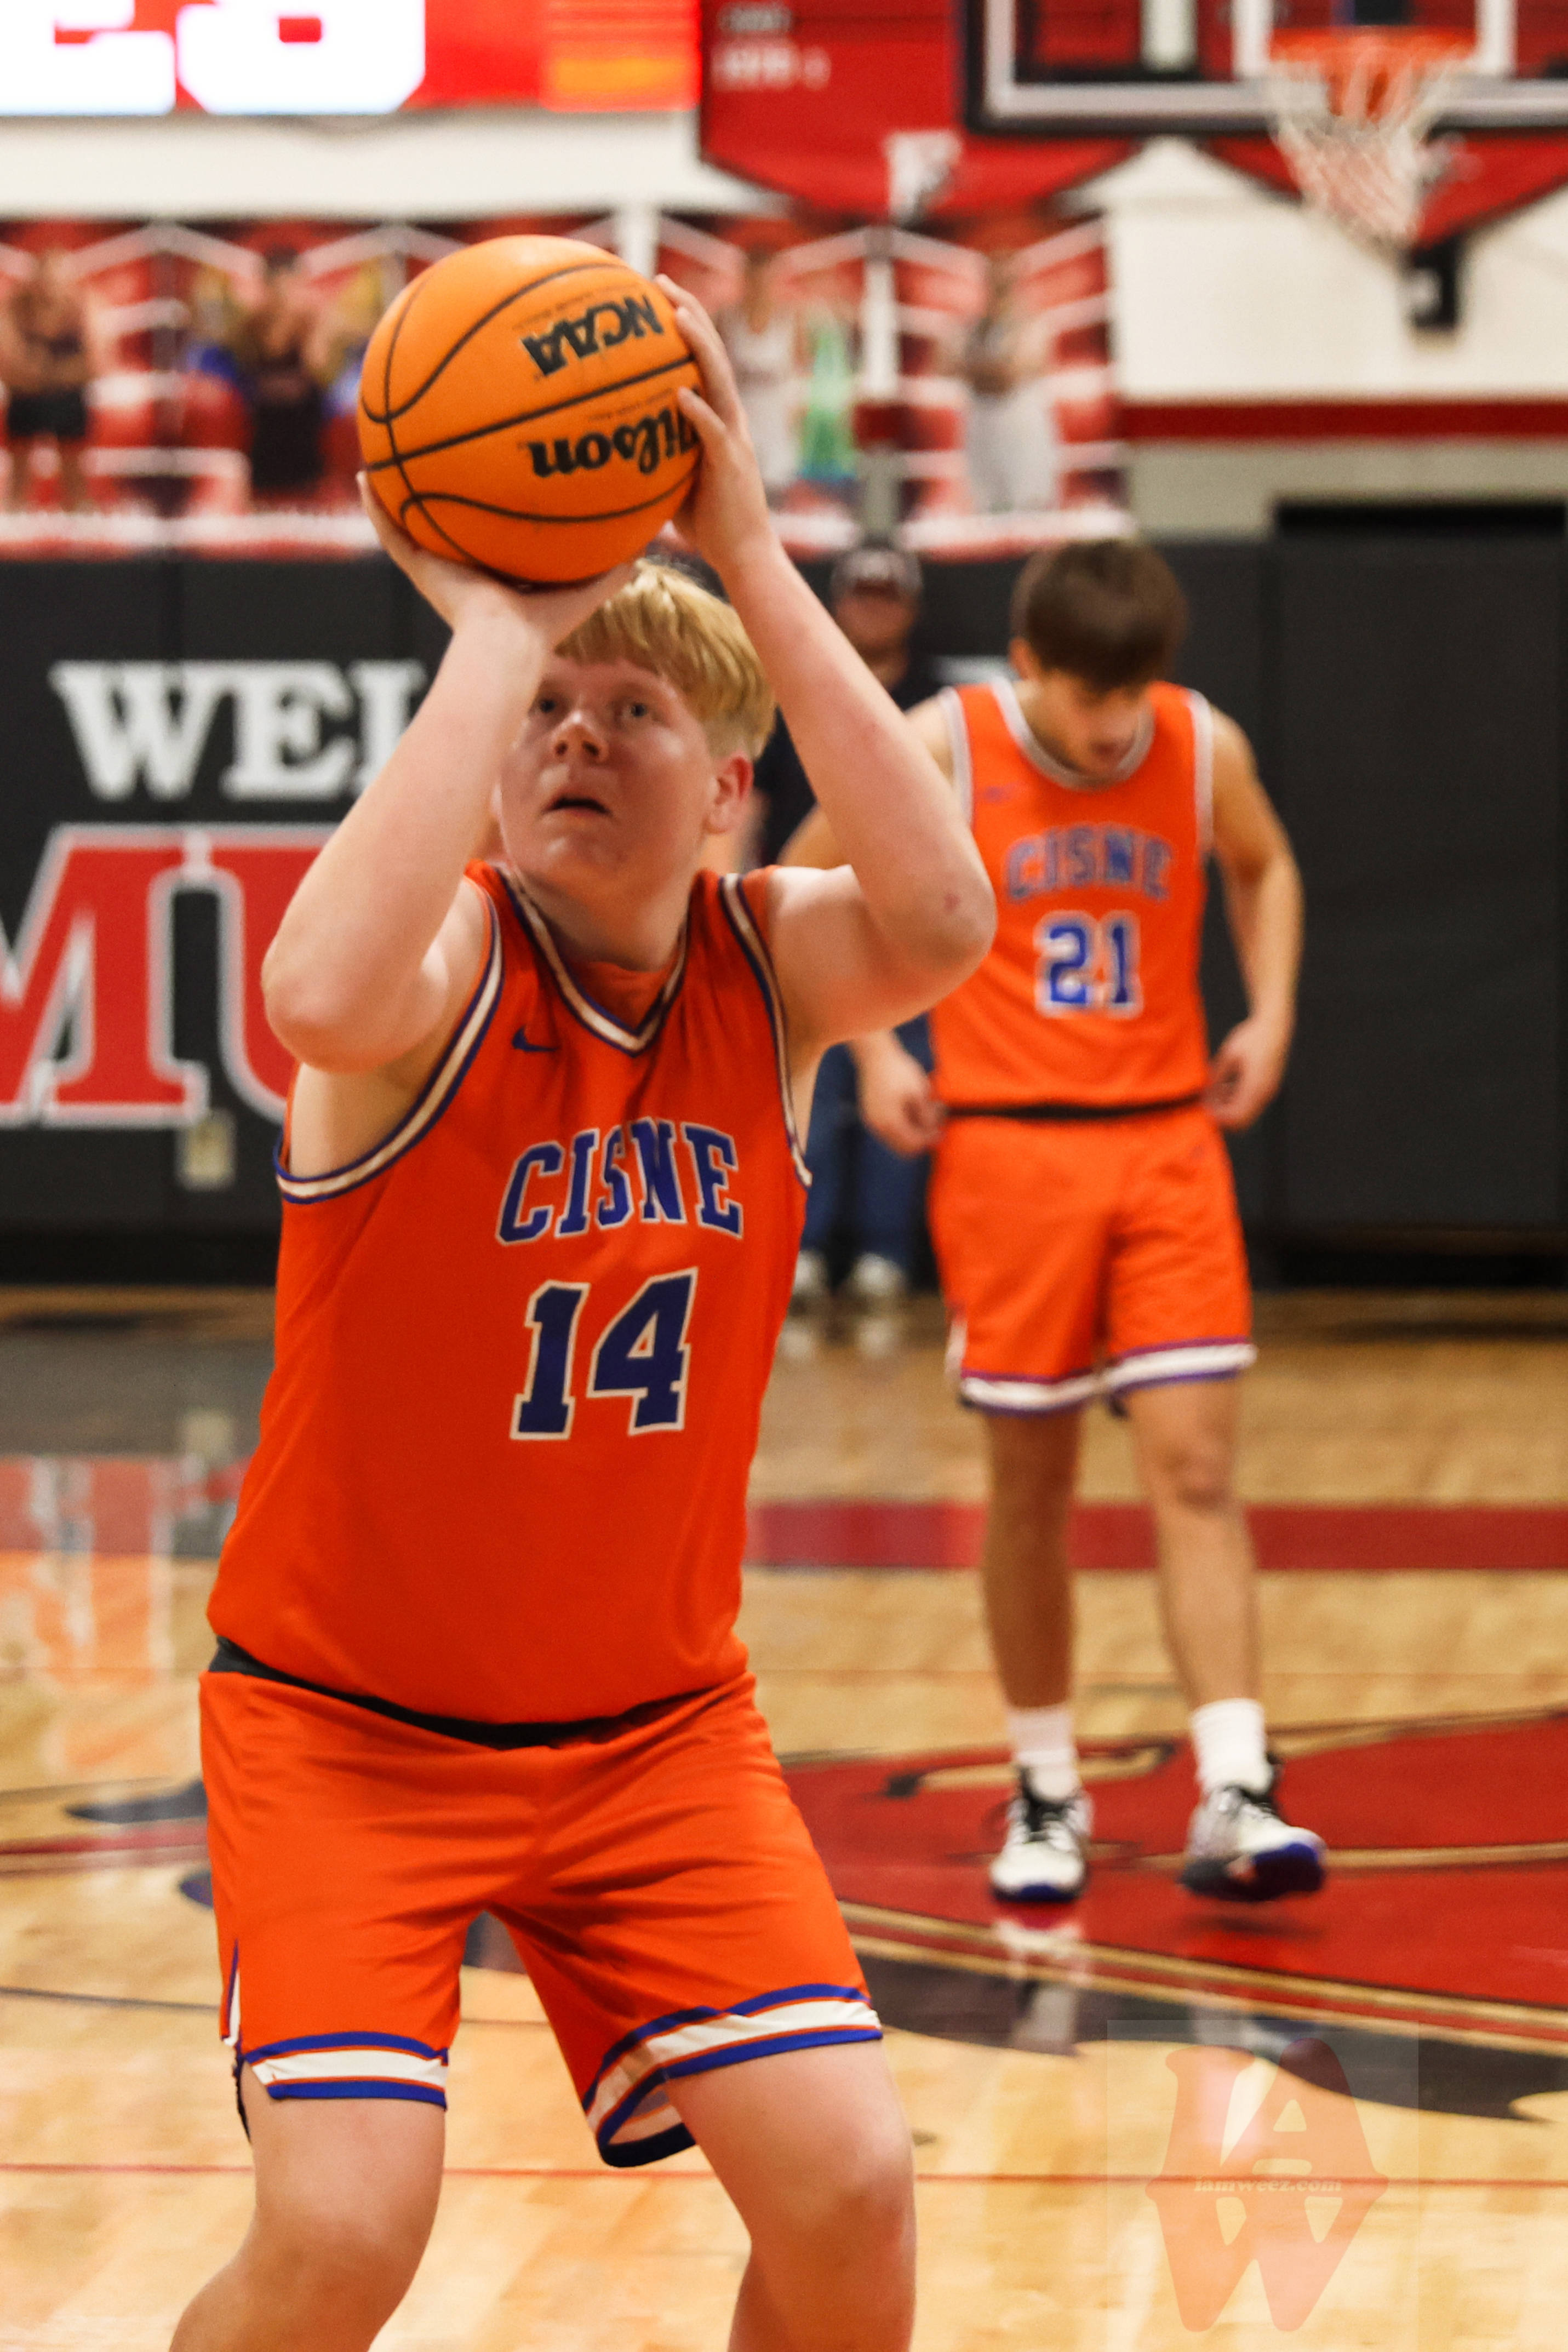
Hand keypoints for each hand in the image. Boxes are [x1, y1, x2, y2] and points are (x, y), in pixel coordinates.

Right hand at [357, 474, 631, 649]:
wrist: (507, 646)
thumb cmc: (545, 626)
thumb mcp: (585, 590)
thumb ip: (612, 571)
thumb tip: (645, 550)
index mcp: (496, 573)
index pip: (488, 534)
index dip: (485, 510)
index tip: (486, 478)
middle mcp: (462, 568)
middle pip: (445, 521)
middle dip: (438, 491)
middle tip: (431, 453)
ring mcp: (436, 567)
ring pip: (410, 522)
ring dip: (397, 490)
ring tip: (383, 450)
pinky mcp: (419, 568)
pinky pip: (391, 531)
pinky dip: (376, 506)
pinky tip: (364, 474)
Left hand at [656, 277, 774, 577]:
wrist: (743, 555)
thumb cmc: (707, 524)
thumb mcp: (673, 479)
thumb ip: (653, 454)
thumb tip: (609, 445)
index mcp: (718, 416)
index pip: (703, 358)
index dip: (685, 322)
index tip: (657, 295)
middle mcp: (729, 417)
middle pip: (711, 353)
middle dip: (689, 313)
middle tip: (660, 283)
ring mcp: (732, 438)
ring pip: (717, 379)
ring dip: (698, 345)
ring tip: (677, 316)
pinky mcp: (730, 463)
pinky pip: (712, 431)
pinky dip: (697, 411)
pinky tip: (679, 392)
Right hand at [855, 1038, 943, 1156]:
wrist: (875, 1055)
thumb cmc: (899, 1071)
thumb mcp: (919, 1092)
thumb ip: (926, 1116)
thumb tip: (933, 1130)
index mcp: (890, 1123)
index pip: (913, 1144)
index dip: (930, 1140)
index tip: (942, 1131)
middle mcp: (878, 1127)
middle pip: (904, 1148)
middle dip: (921, 1138)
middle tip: (936, 1123)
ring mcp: (872, 1122)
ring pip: (896, 1140)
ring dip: (913, 1131)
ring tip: (926, 1112)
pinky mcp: (870, 1115)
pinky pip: (889, 1130)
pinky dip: (903, 1126)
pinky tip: (912, 1109)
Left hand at [1205, 1015, 1289, 1129]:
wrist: (1275, 1026)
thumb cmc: (1251, 1037)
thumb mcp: (1228, 1054)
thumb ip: (1217, 1075)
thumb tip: (1206, 1092)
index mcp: (1254, 1086)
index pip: (1235, 1116)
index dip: (1218, 1116)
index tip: (1205, 1105)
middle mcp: (1264, 1093)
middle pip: (1242, 1122)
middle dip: (1223, 1115)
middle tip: (1209, 1100)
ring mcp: (1269, 1092)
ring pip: (1247, 1114)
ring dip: (1230, 1107)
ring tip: (1217, 1090)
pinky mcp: (1269, 1087)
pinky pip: (1253, 1104)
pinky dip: (1239, 1101)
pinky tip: (1228, 1085)